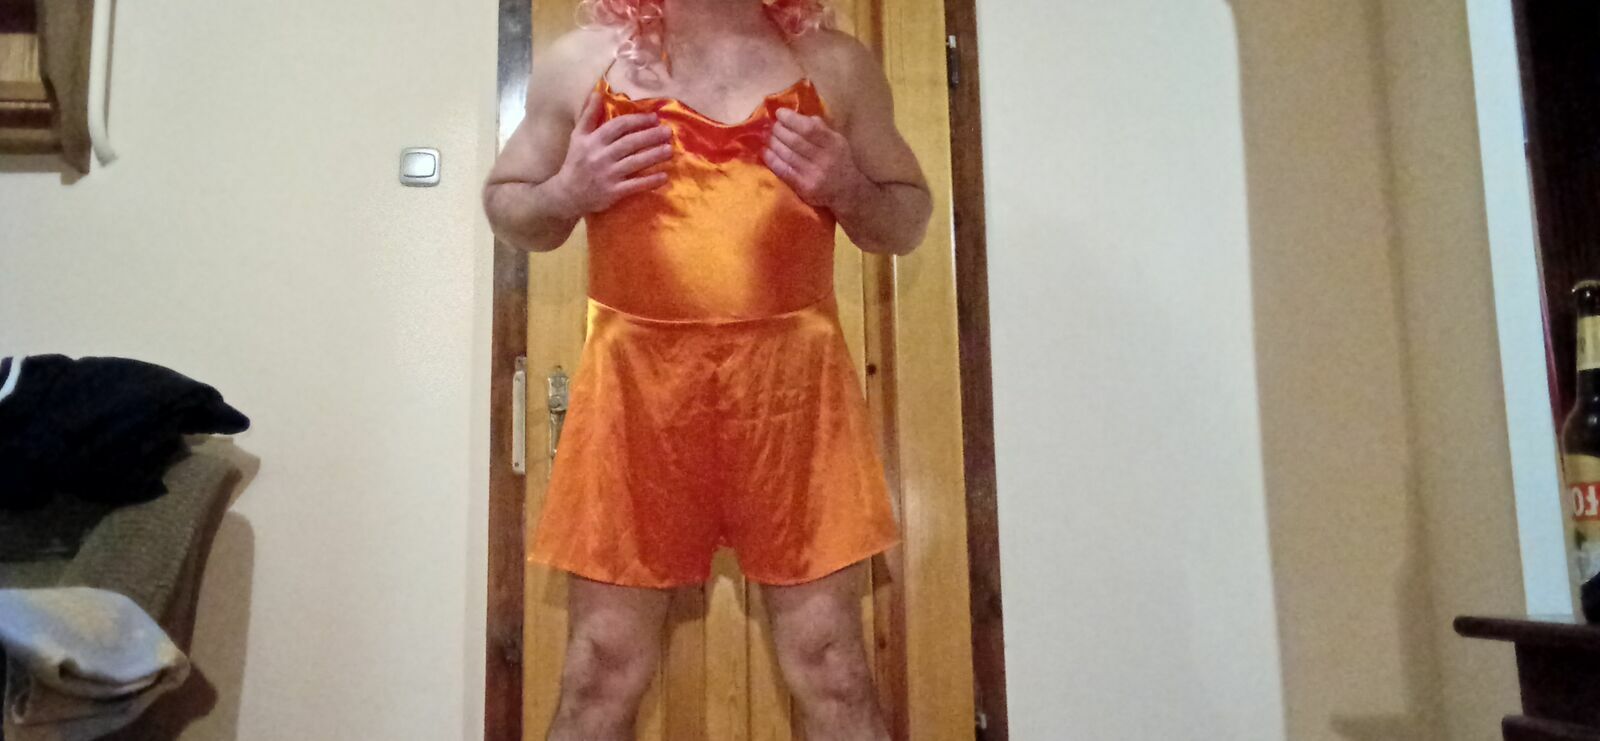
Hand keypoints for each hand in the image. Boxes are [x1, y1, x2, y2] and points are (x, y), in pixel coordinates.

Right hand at [551, 92, 673, 216]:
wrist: (567, 194)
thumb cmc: (576, 162)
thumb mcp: (578, 136)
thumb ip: (589, 114)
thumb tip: (598, 92)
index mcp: (593, 140)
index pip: (619, 126)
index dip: (638, 121)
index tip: (654, 118)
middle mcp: (601, 156)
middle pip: (630, 143)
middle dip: (651, 136)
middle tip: (668, 132)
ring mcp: (608, 175)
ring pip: (635, 162)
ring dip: (654, 156)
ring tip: (670, 150)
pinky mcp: (613, 192)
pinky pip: (635, 185)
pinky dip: (650, 181)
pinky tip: (664, 176)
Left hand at [763, 108, 870, 209]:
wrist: (847, 191)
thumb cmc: (839, 161)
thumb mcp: (837, 140)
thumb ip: (820, 127)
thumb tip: (798, 115)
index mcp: (833, 143)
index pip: (810, 128)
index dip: (791, 119)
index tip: (779, 113)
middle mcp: (824, 158)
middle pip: (795, 141)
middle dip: (779, 130)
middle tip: (772, 125)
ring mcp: (814, 174)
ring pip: (787, 155)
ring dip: (773, 143)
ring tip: (767, 136)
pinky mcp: (805, 187)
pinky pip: (784, 171)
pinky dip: (772, 159)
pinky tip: (765, 151)